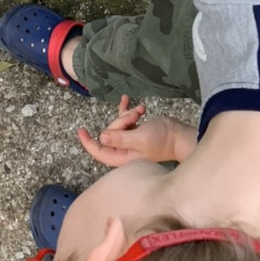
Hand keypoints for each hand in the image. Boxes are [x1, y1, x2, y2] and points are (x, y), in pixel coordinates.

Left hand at [77, 96, 195, 167]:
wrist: (179, 135)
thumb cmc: (161, 140)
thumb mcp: (139, 139)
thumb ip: (120, 139)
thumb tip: (101, 137)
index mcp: (123, 156)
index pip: (99, 151)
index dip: (88, 142)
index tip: (80, 130)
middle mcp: (124, 149)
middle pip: (110, 132)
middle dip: (120, 120)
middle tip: (134, 116)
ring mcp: (130, 140)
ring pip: (118, 124)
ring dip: (127, 114)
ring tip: (141, 111)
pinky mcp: (136, 130)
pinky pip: (126, 118)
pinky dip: (128, 110)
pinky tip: (134, 104)